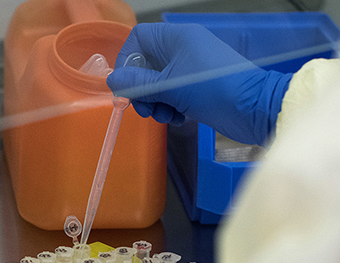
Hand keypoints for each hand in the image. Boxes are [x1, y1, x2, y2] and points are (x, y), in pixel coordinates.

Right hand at [106, 23, 292, 145]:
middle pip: (145, 65)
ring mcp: (191, 68)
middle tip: (145, 109)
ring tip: (166, 116)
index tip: (125, 86)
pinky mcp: (198, 87)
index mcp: (177, 38)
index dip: (127, 60)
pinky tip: (178, 119)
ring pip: (157, 83)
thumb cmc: (214, 90)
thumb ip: (137, 83)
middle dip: (141, 90)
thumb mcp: (170, 86)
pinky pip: (172, 94)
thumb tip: (112, 80)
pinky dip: (170, 107)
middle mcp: (183, 49)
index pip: (138, 39)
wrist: (255, 109)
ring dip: (155, 103)